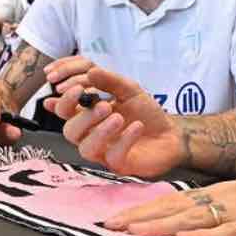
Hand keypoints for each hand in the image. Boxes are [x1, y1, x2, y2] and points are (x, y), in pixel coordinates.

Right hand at [44, 65, 183, 177]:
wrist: (172, 133)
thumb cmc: (146, 113)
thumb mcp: (129, 89)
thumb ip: (110, 80)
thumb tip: (90, 71)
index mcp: (88, 115)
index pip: (63, 110)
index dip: (64, 101)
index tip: (77, 89)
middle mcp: (91, 134)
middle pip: (70, 131)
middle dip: (84, 118)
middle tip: (104, 106)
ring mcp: (104, 152)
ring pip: (86, 148)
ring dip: (100, 131)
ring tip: (118, 118)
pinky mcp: (119, 164)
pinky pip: (114, 156)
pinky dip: (125, 140)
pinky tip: (136, 127)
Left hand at [101, 161, 235, 235]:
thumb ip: (219, 210)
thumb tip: (187, 224)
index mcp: (217, 194)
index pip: (171, 202)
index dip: (142, 211)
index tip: (114, 219)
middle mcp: (223, 197)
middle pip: (174, 208)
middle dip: (140, 218)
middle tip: (109, 226)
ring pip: (194, 216)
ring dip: (162, 225)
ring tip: (134, 231)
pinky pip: (230, 229)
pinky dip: (206, 234)